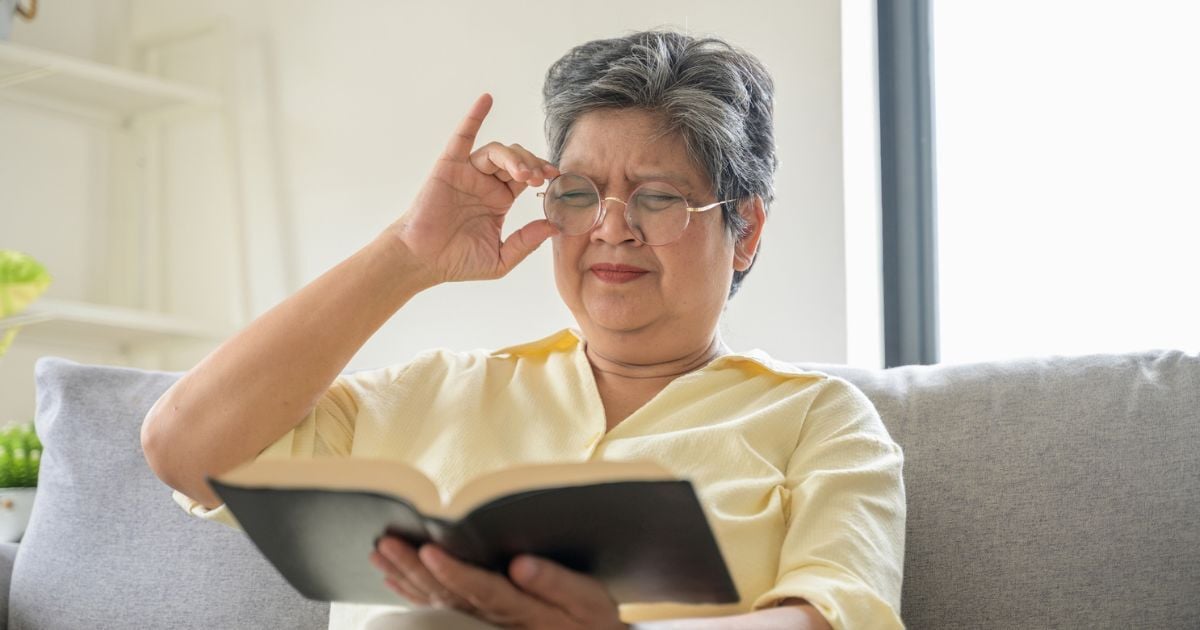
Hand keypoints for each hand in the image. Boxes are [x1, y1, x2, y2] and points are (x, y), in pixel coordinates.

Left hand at [369, 536, 627, 629]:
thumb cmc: (589, 620)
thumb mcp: (588, 600)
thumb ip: (557, 583)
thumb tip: (521, 564)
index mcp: (522, 609)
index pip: (481, 590)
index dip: (453, 572)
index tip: (430, 551)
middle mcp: (494, 620)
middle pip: (448, 594)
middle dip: (415, 568)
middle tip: (387, 543)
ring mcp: (481, 624)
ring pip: (435, 601)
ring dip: (406, 577)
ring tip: (380, 554)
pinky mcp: (476, 623)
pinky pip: (438, 609)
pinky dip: (413, 593)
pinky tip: (394, 578)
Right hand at [386, 93, 560, 285]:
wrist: (422, 261)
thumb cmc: (456, 261)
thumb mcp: (501, 259)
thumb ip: (526, 242)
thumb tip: (554, 227)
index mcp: (499, 200)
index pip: (527, 176)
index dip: (543, 173)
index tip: (558, 178)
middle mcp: (485, 183)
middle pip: (516, 160)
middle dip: (533, 165)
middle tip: (542, 178)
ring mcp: (468, 173)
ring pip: (497, 151)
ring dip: (515, 158)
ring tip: (525, 174)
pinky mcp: (449, 166)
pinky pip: (463, 136)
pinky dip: (474, 116)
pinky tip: (486, 100)